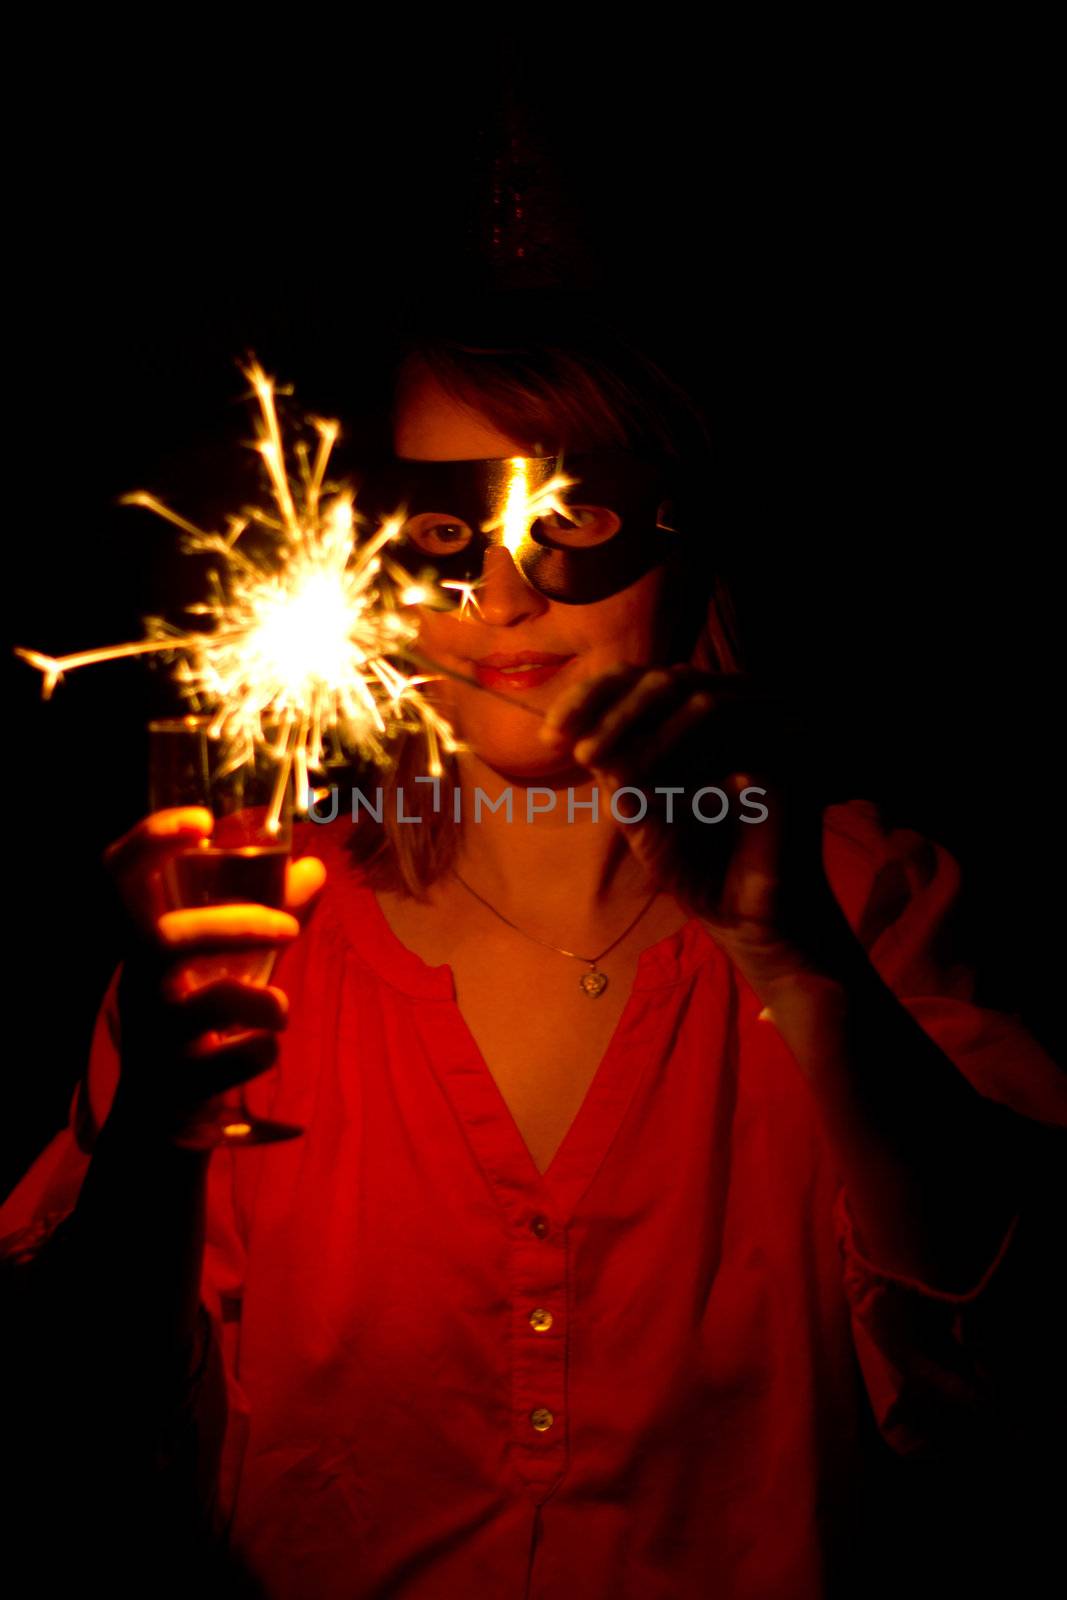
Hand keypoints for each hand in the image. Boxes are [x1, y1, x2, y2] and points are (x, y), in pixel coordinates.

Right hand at [103, 807, 325, 1137]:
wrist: (166, 1115)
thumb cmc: (199, 1020)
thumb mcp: (225, 965)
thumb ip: (265, 917)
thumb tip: (312, 868)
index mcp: (144, 942)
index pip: (121, 876)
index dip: (151, 840)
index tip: (203, 822)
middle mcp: (139, 983)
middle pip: (164, 939)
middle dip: (236, 925)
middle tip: (290, 930)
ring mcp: (154, 1037)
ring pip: (204, 1005)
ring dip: (260, 1000)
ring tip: (280, 1010)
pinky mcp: (177, 1086)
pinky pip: (225, 1064)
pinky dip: (257, 1052)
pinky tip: (263, 1050)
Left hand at [542, 665, 857, 993]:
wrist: (749, 919)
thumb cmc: (695, 863)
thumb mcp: (640, 811)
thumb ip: (615, 768)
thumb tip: (576, 734)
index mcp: (696, 717)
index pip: (642, 679)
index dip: (593, 696)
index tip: (550, 734)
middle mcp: (735, 712)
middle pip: (669, 678)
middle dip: (614, 710)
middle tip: (576, 750)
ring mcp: (769, 730)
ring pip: (702, 701)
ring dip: (646, 734)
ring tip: (603, 768)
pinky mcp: (792, 762)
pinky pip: (737, 744)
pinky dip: (692, 763)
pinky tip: (656, 790)